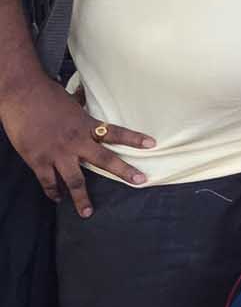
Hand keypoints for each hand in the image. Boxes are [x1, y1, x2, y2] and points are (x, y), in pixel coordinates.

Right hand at [1, 78, 153, 215]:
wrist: (23, 96)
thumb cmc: (47, 94)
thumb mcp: (71, 101)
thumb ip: (80, 106)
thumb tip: (84, 95)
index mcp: (86, 124)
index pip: (116, 133)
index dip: (134, 138)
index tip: (152, 144)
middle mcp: (76, 141)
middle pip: (104, 159)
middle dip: (124, 171)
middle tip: (140, 180)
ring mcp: (58, 153)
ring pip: (74, 180)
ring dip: (82, 198)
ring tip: (88, 212)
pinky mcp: (39, 160)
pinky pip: (48, 181)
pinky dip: (53, 192)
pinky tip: (57, 199)